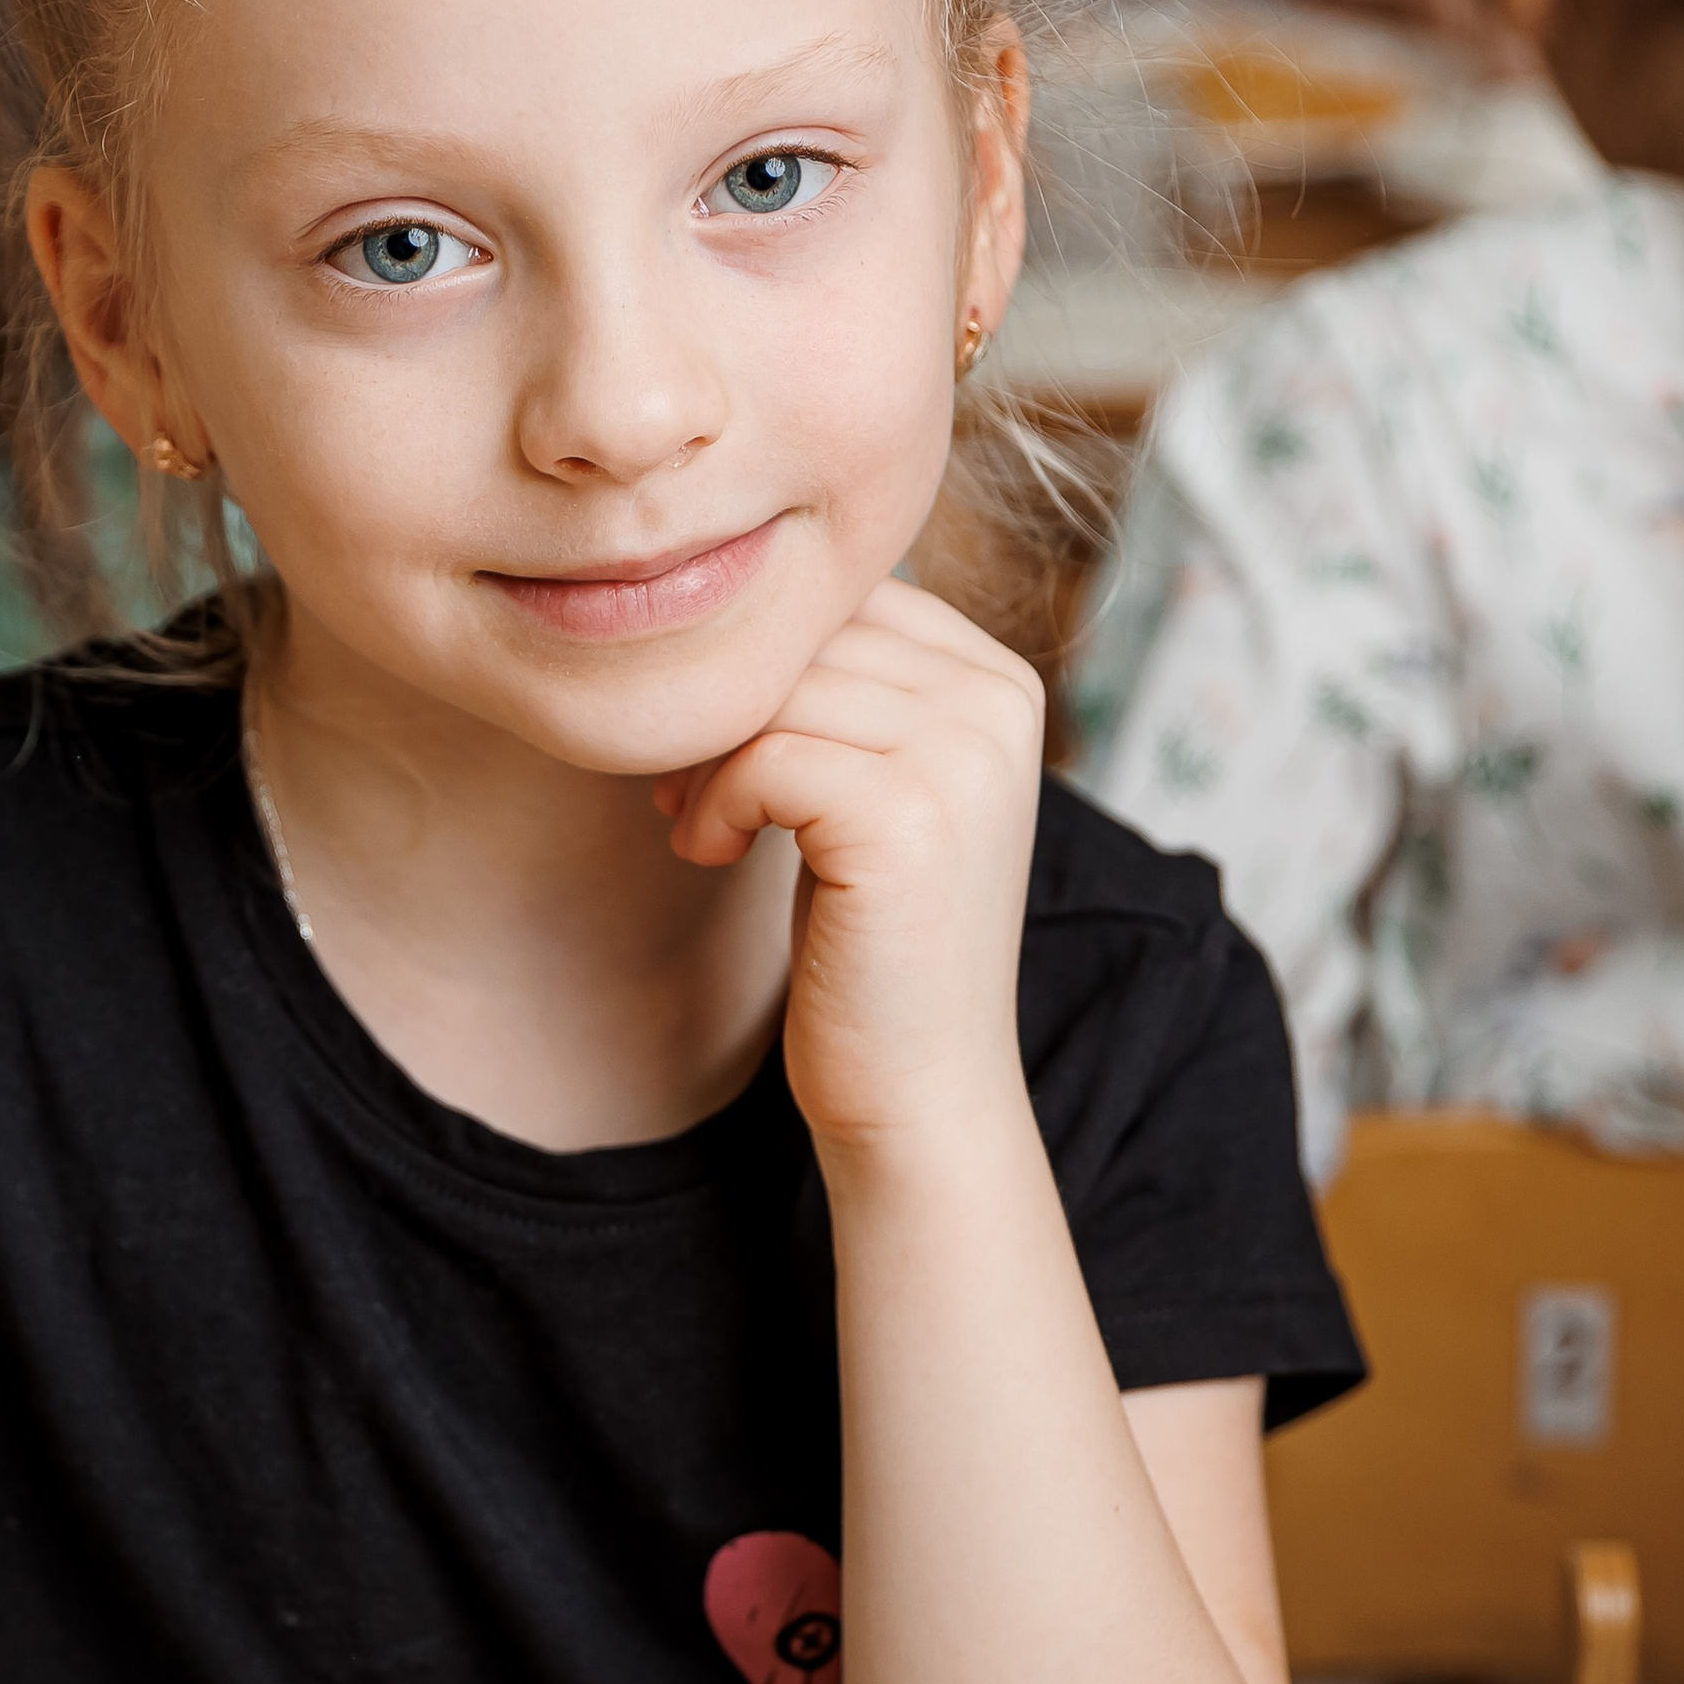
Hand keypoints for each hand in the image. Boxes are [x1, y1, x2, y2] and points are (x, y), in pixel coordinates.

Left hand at [656, 577, 1044, 1152]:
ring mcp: (961, 756)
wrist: (917, 1083)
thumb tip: (723, 601)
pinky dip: (715, 806)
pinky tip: (713, 854)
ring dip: (705, 760)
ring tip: (697, 824)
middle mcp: (999, 702)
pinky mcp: (905, 816)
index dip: (759, 664)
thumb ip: (842, 690)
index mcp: (1000, 680)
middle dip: (719, 711)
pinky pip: (761, 758)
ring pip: (773, 693)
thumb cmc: (872, 936)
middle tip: (682, 791)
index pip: (844, 602)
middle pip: (803, 640)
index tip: (719, 744)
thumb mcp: (875, 786)